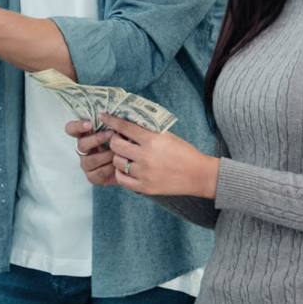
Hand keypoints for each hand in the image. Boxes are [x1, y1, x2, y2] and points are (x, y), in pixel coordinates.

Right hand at [65, 119, 119, 186]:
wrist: (131, 167)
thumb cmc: (123, 145)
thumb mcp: (118, 133)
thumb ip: (113, 125)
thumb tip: (117, 117)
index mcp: (85, 136)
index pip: (71, 129)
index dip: (77, 126)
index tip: (89, 124)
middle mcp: (83, 150)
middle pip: (82, 144)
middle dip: (97, 139)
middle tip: (111, 134)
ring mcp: (86, 164)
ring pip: (91, 160)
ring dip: (107, 154)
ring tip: (120, 151)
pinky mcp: (92, 177)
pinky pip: (99, 172)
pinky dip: (110, 168)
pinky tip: (119, 165)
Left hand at [93, 114, 220, 197]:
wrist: (199, 175)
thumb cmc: (184, 152)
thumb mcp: (167, 135)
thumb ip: (147, 130)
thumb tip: (126, 121)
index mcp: (152, 140)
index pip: (125, 127)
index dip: (111, 120)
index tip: (103, 116)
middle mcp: (146, 157)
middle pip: (115, 145)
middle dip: (115, 140)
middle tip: (120, 139)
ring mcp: (144, 173)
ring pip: (117, 161)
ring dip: (119, 156)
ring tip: (127, 155)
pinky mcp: (144, 187)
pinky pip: (121, 179)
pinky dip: (121, 172)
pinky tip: (127, 168)